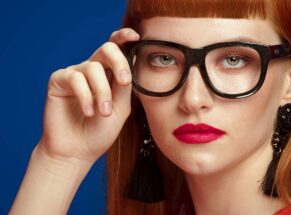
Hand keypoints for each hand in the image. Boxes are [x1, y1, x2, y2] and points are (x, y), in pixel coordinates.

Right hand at [38, 28, 139, 164]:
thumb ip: (125, 86)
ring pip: (93, 68)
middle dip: (118, 62)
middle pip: (106, 48)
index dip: (124, 38)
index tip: (135, 36)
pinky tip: (88, 112)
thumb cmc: (100, 132)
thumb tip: (133, 62)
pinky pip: (75, 78)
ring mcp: (75, 74)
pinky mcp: (58, 80)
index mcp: (109, 75)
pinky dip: (85, 96)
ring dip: (102, 92)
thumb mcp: (120, 108)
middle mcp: (92, 70)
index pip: (116, 49)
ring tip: (103, 114)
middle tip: (124, 82)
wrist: (77, 151)